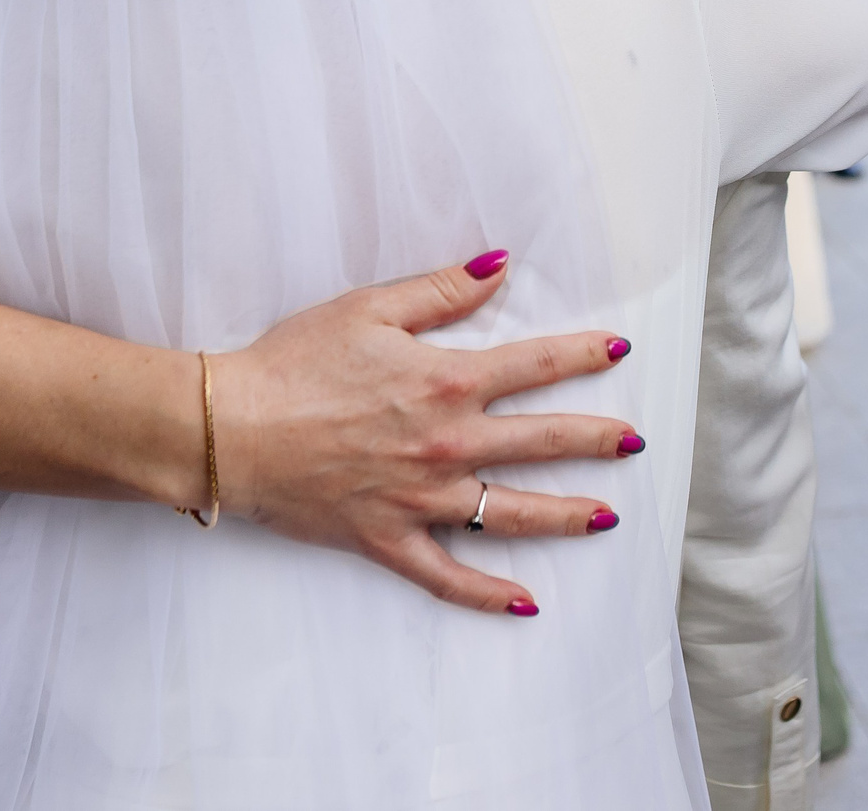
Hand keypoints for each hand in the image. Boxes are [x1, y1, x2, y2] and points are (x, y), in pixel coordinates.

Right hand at [209, 252, 639, 616]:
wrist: (231, 428)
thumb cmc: (292, 362)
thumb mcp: (369, 308)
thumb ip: (442, 290)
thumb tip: (499, 266)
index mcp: (446, 381)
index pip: (535, 365)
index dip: (583, 355)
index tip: (620, 349)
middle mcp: (446, 443)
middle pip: (543, 441)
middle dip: (597, 440)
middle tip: (636, 441)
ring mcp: (421, 498)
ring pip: (511, 513)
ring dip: (566, 516)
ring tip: (607, 518)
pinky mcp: (388, 539)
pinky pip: (449, 576)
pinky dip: (488, 593)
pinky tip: (527, 601)